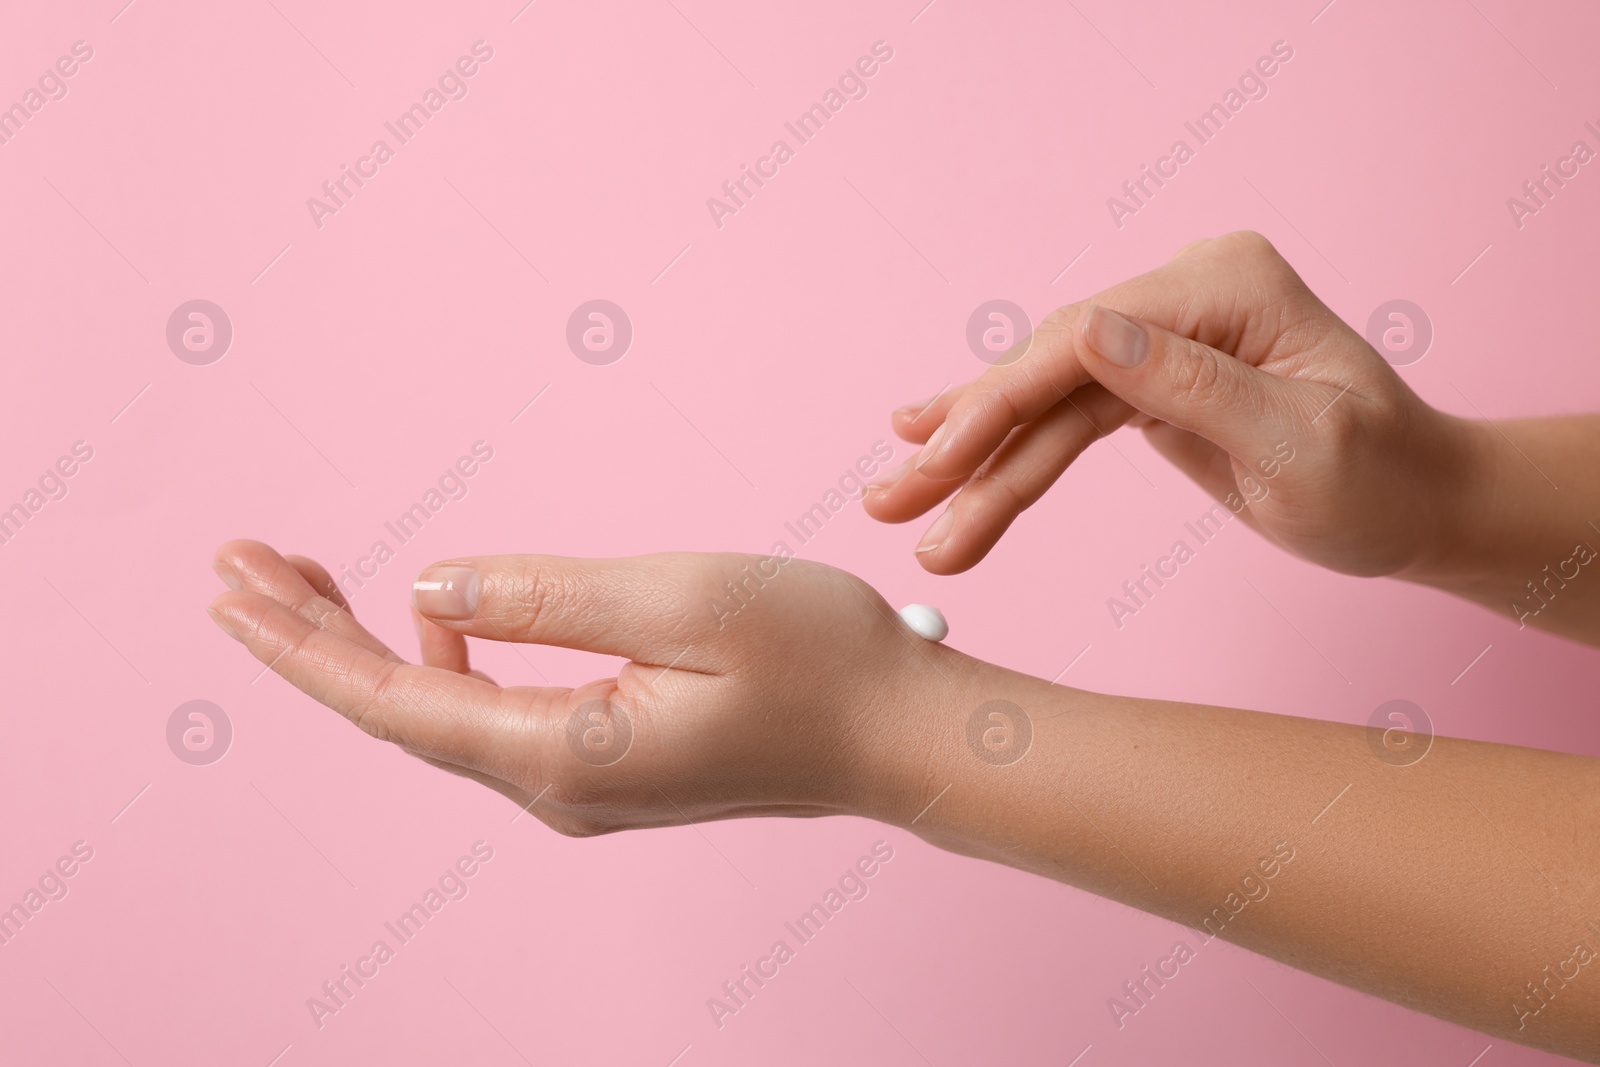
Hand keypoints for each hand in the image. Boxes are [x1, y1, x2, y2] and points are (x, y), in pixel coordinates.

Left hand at [206, 540, 945, 833]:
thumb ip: (546, 596)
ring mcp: (580, 782)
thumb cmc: (817, 658)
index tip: (229, 585)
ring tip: (303, 576)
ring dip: (368, 644)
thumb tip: (428, 588)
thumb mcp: (683, 600)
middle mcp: (555, 786)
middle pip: (398, 711)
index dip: (303, 643)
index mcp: (563, 753)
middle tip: (235, 562)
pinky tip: (431, 619)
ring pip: (439, 712)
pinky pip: (492, 715)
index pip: (394, 702)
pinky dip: (442, 660)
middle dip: (311, 636)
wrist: (902, 732)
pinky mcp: (608, 763)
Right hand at [863, 230, 1482, 579]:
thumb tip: (1084, 332)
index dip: (1002, 402)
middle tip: (889, 499)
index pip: (1083, 341)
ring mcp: (1160, 335)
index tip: (937, 460)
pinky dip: (1006, 451)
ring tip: (894, 502)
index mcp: (1224, 286)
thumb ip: (1191, 387)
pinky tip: (940, 453)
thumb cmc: (1380, 480)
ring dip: (971, 459)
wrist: (1418, 505)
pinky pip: (1063, 419)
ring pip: (1043, 400)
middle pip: (1047, 368)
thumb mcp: (1298, 444)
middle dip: (966, 439)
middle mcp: (1183, 295)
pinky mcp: (1148, 380)